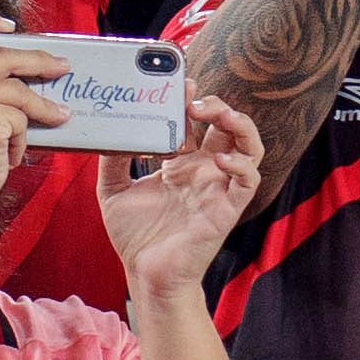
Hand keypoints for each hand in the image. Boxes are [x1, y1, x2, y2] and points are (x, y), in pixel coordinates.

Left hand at [101, 95, 264, 284]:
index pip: (195, 122)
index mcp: (181, 164)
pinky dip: (241, 164)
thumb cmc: (136, 237)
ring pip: (249, 146)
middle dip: (216, 104)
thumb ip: (112, 159)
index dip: (189, 100)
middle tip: (193, 98)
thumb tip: (110, 130)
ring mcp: (218, 188)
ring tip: (218, 114)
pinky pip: (248, 180)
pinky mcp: (227, 208)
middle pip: (226, 126)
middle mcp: (204, 171)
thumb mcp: (113, 190)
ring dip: (240, 125)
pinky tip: (220, 159)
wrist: (146, 275)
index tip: (177, 84)